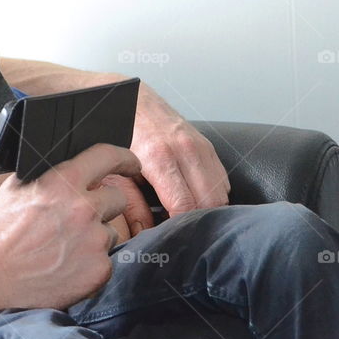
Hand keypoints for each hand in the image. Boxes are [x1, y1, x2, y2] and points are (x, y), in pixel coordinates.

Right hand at [0, 144, 136, 309]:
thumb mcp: (15, 189)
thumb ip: (47, 175)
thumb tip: (69, 168)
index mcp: (62, 182)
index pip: (108, 157)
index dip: (124, 158)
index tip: (131, 164)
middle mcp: (83, 208)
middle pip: (118, 198)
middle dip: (103, 205)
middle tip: (79, 219)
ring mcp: (94, 241)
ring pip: (110, 232)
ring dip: (94, 237)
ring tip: (62, 249)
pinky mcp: (99, 270)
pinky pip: (105, 261)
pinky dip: (90, 264)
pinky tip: (65, 267)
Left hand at [118, 83, 229, 235]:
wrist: (130, 98)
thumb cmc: (118, 136)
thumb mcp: (116, 171)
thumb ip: (132, 205)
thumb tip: (145, 234)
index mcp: (160, 158)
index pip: (185, 206)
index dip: (181, 228)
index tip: (174, 240)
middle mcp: (185, 150)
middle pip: (210, 202)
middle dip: (199, 223)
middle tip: (183, 235)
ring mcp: (199, 145)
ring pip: (221, 193)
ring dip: (209, 210)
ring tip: (190, 221)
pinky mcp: (207, 145)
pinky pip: (222, 179)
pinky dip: (214, 195)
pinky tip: (197, 202)